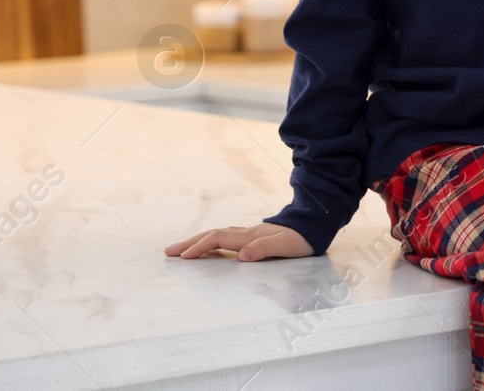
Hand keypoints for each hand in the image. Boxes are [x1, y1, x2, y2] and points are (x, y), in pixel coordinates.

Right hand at [164, 222, 312, 261]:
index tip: (183, 257)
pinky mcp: (252, 238)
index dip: (200, 247)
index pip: (218, 239)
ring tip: (181, 251)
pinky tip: (207, 249)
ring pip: (217, 236)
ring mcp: (248, 234)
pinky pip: (225, 239)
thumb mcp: (286, 246)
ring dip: (198, 242)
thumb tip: (241, 255)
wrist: (314, 225)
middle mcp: (246, 233)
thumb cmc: (301, 239)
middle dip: (190, 243)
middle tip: (168, 252)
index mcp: (250, 236)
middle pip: (212, 235)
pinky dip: (210, 243)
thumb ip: (265, 249)